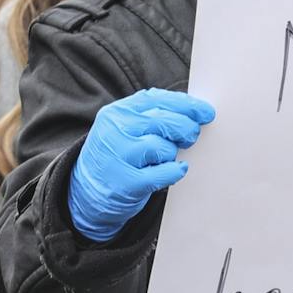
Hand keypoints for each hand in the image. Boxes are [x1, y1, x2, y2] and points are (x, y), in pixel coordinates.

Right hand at [68, 88, 215, 242]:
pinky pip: (165, 172)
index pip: (158, 99)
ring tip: (165, 158)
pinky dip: (175, 171)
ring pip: (165, 147)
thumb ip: (151, 115)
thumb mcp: (124, 127)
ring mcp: (120, 155)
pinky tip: (175, 170)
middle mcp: (116, 130)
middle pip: (166, 121)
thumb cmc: (116, 155)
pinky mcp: (127, 181)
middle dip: (186, 129)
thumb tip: (193, 111)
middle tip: (191, 136)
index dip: (186, 105)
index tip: (206, 112)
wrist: (86, 193)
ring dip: (173, 153)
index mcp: (118, 111)